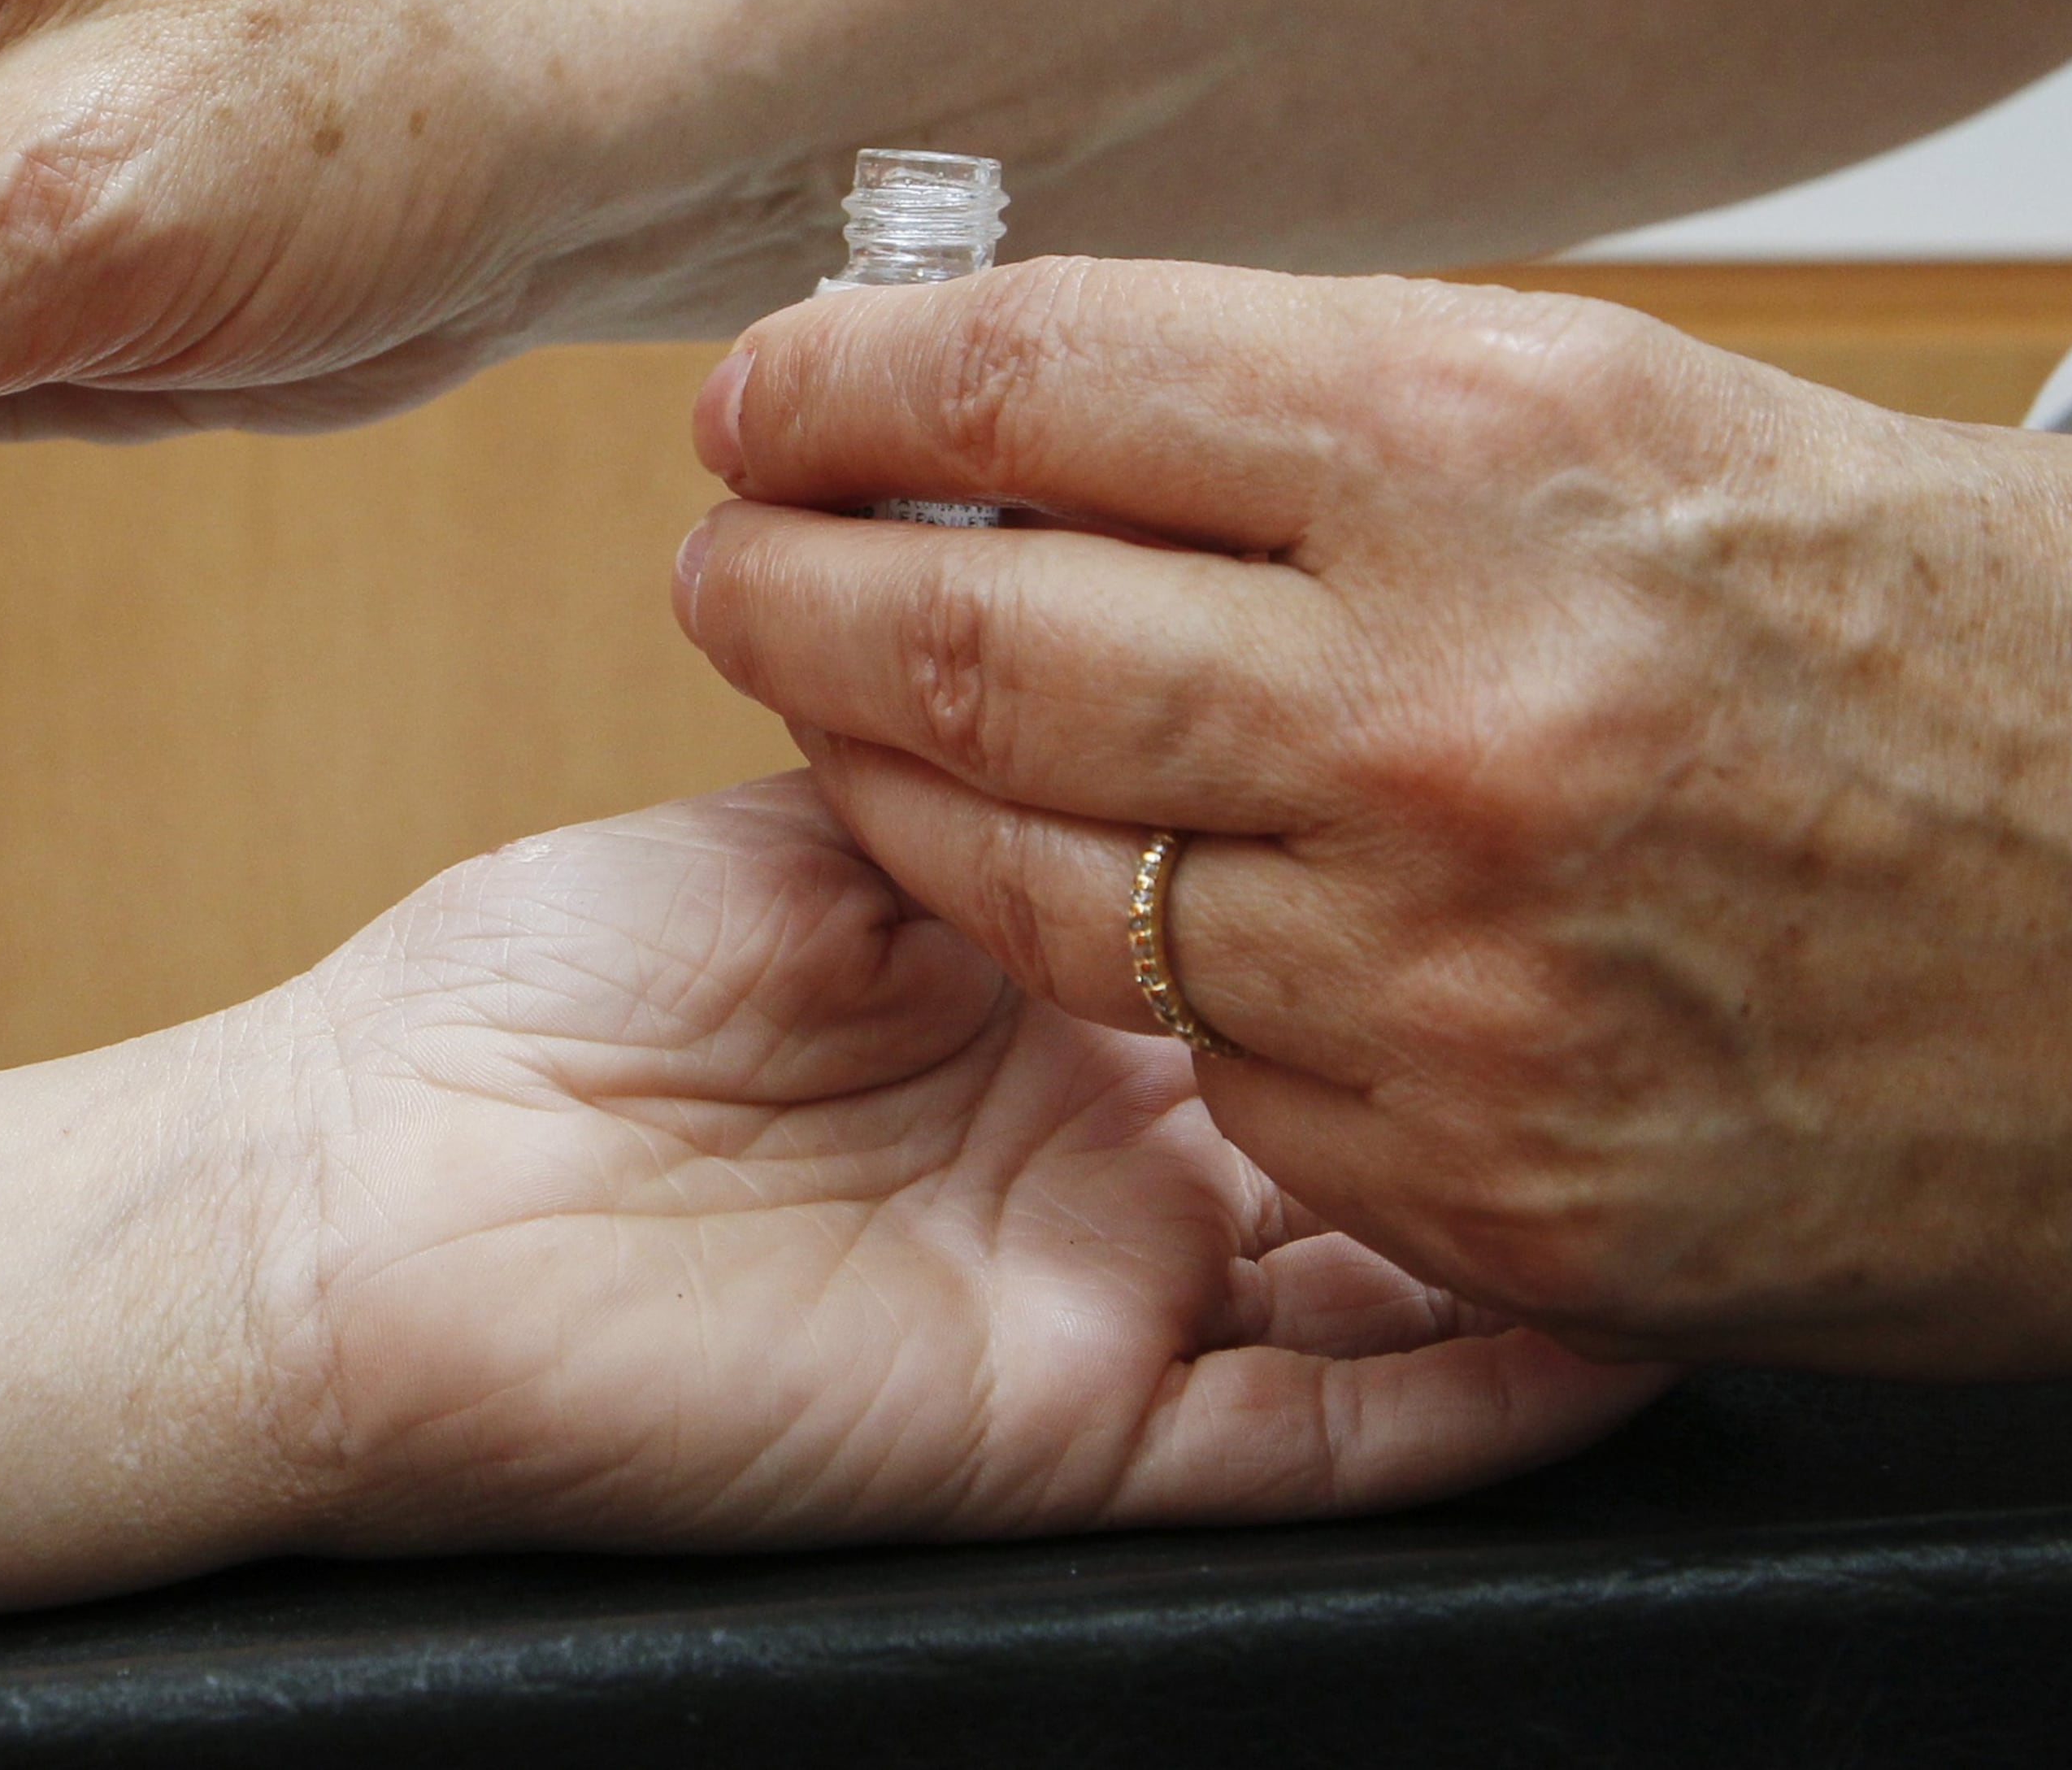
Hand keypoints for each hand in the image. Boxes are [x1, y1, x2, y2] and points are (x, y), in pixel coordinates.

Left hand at [241, 776, 1649, 1544]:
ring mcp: (1102, 1296)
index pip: (1276, 926)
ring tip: (1701, 1087)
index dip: (1395, 850)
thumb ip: (986, 762)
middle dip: (1499, 1007)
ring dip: (1541, 1193)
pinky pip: (1332, 1440)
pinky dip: (1487, 1386)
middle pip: (1360, 1096)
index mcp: (1031, 996)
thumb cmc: (531, 992)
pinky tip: (1624, 1303)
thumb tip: (1130, 632)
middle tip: (1652, 905)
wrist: (370, 1193)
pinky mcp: (1077, 1427)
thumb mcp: (804, 835)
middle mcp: (1093, 1150)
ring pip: (1393, 1274)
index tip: (1515, 742)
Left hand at [667, 258, 2071, 1373]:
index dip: (843, 384)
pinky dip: (1123, 978)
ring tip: (837, 722)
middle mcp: (1451, 705)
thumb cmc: (1941, 663)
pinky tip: (1093, 909)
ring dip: (884, 787)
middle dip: (783, 590)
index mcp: (1495, 455)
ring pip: (1027, 872)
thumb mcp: (1657, 434)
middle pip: (969, 634)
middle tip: (725, 568)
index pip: (1031, 379)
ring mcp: (1454, 963)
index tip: (763, 400)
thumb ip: (1338, 427)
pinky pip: (1198, 1061)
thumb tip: (1039, 406)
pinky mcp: (1479, 1171)